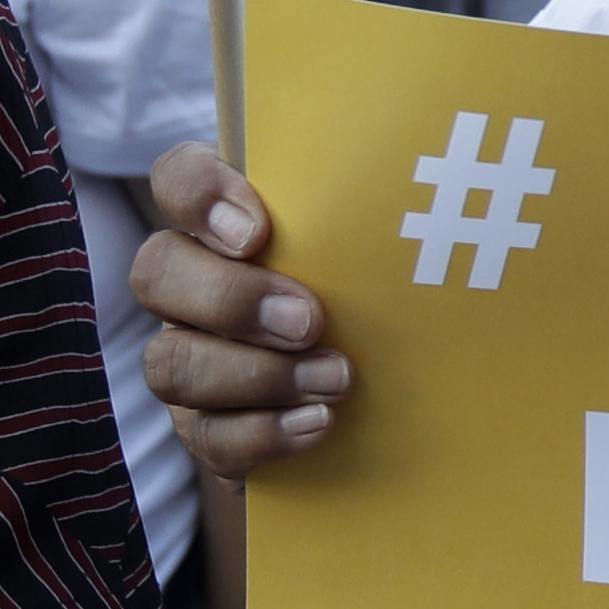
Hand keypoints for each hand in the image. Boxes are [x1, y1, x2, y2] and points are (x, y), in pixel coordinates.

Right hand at [134, 142, 348, 481]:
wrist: (379, 413)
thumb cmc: (377, 301)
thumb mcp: (379, 253)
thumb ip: (375, 218)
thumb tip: (451, 172)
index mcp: (226, 224)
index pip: (179, 180)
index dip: (200, 196)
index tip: (257, 231)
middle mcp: (191, 285)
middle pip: (157, 271)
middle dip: (232, 299)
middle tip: (309, 320)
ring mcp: (188, 358)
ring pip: (169, 362)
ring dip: (256, 374)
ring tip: (333, 379)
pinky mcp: (206, 428)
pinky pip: (207, 435)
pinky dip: (263, 433)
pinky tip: (318, 424)